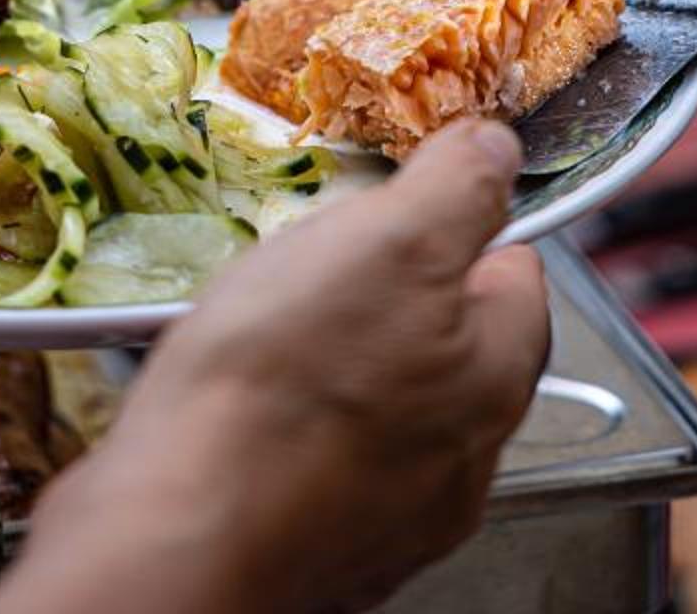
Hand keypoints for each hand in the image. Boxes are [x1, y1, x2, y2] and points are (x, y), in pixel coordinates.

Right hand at [0, 123, 548, 613]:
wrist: (178, 531)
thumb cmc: (279, 388)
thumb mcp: (387, 239)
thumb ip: (458, 185)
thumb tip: (495, 148)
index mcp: (497, 371)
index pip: (518, 269)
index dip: (462, 222)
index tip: (407, 206)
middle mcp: (465, 459)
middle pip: (450, 342)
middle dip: (393, 296)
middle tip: (321, 266)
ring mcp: (396, 516)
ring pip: (385, 405)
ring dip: (342, 365)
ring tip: (271, 334)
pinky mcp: (325, 549)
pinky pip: (323, 463)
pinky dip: (294, 429)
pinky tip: (243, 407)